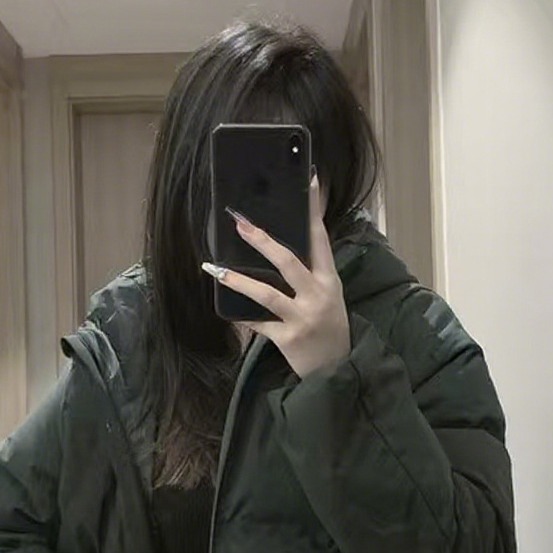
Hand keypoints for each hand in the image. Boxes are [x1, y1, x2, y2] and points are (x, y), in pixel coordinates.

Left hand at [201, 171, 350, 379]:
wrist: (338, 371)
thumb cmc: (330, 328)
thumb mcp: (329, 296)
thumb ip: (311, 272)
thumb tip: (282, 244)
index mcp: (330, 280)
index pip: (321, 238)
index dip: (313, 210)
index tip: (308, 180)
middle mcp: (318, 296)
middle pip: (288, 261)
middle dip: (262, 240)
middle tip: (240, 223)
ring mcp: (302, 318)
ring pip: (266, 293)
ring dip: (238, 279)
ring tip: (215, 268)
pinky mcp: (288, 338)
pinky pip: (258, 323)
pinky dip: (242, 316)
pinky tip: (225, 308)